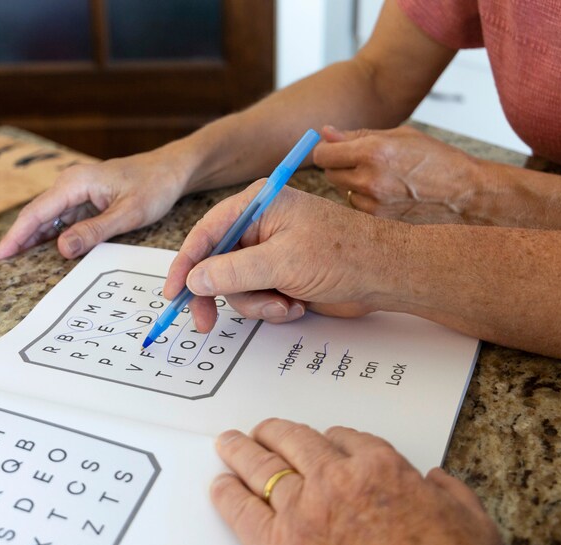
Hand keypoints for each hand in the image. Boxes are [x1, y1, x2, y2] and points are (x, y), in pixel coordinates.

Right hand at [0, 150, 187, 260]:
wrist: (171, 171)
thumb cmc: (154, 187)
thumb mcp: (128, 213)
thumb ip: (94, 231)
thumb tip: (61, 248)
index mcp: (75, 183)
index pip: (36, 213)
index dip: (14, 238)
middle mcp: (70, 184)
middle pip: (35, 217)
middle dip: (16, 242)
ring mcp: (76, 192)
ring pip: (47, 220)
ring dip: (31, 242)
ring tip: (13, 267)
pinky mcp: (84, 200)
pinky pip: (61, 220)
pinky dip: (50, 237)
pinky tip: (42, 255)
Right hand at [163, 182, 408, 331]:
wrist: (386, 275)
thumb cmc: (343, 255)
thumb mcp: (281, 262)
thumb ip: (232, 271)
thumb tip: (195, 279)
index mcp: (257, 205)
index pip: (206, 233)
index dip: (185, 264)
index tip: (174, 293)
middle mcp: (260, 225)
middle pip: (215, 264)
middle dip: (221, 293)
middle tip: (206, 322)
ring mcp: (270, 251)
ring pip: (235, 286)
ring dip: (256, 303)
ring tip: (284, 304)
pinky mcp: (281, 274)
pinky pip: (256, 296)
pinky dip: (272, 307)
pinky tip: (296, 304)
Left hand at [211, 419, 512, 544]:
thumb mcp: (475, 528)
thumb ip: (451, 494)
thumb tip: (435, 480)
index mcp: (382, 469)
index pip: (347, 437)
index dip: (334, 439)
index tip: (326, 442)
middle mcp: (337, 481)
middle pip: (296, 442)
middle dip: (276, 432)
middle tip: (263, 429)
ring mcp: (304, 513)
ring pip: (263, 468)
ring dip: (243, 451)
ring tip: (228, 443)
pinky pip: (244, 512)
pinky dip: (228, 495)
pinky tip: (220, 487)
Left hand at [313, 125, 488, 224]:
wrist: (463, 193)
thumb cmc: (435, 159)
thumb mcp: (399, 135)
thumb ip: (357, 135)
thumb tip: (325, 133)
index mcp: (373, 152)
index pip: (323, 155)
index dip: (326, 150)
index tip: (333, 148)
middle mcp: (369, 179)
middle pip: (329, 174)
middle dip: (339, 165)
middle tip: (361, 160)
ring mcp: (372, 203)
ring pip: (342, 191)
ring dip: (352, 183)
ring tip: (382, 177)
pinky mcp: (377, 219)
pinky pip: (356, 206)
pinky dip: (364, 198)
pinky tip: (387, 192)